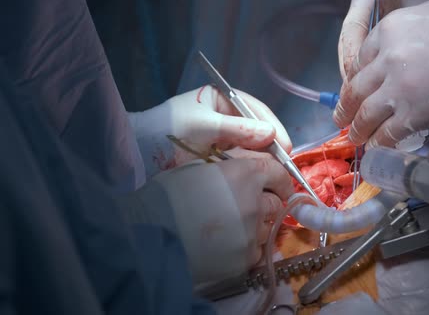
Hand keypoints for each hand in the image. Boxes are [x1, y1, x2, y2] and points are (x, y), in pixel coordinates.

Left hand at [130, 85, 291, 176]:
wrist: (138, 154)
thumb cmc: (168, 130)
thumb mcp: (204, 127)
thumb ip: (238, 130)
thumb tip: (271, 135)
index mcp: (222, 100)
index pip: (255, 110)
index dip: (272, 126)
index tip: (284, 145)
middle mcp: (226, 116)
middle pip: (257, 128)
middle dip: (271, 144)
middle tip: (284, 163)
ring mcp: (223, 136)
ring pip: (252, 145)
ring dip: (265, 157)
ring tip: (277, 172)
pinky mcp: (219, 156)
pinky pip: (242, 159)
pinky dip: (252, 166)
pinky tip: (261, 176)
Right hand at [139, 157, 293, 284]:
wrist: (148, 235)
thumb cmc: (167, 196)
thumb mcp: (200, 168)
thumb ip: (232, 168)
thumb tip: (250, 169)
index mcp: (245, 175)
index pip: (277, 173)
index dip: (279, 179)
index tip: (277, 185)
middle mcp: (255, 203)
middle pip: (275, 204)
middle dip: (265, 204)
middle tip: (246, 208)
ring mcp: (252, 234)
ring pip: (266, 229)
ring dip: (255, 227)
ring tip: (229, 229)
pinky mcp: (245, 260)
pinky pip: (255, 252)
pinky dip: (245, 248)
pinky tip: (223, 246)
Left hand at [334, 0, 428, 147]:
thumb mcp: (428, 18)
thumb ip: (401, 37)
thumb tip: (386, 60)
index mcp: (389, 30)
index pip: (358, 61)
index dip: (356, 81)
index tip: (355, 93)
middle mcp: (388, 57)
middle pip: (355, 89)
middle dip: (346, 109)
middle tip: (342, 120)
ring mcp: (399, 87)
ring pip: (365, 115)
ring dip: (357, 131)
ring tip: (356, 139)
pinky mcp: (415, 113)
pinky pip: (387, 134)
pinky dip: (379, 145)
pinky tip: (378, 150)